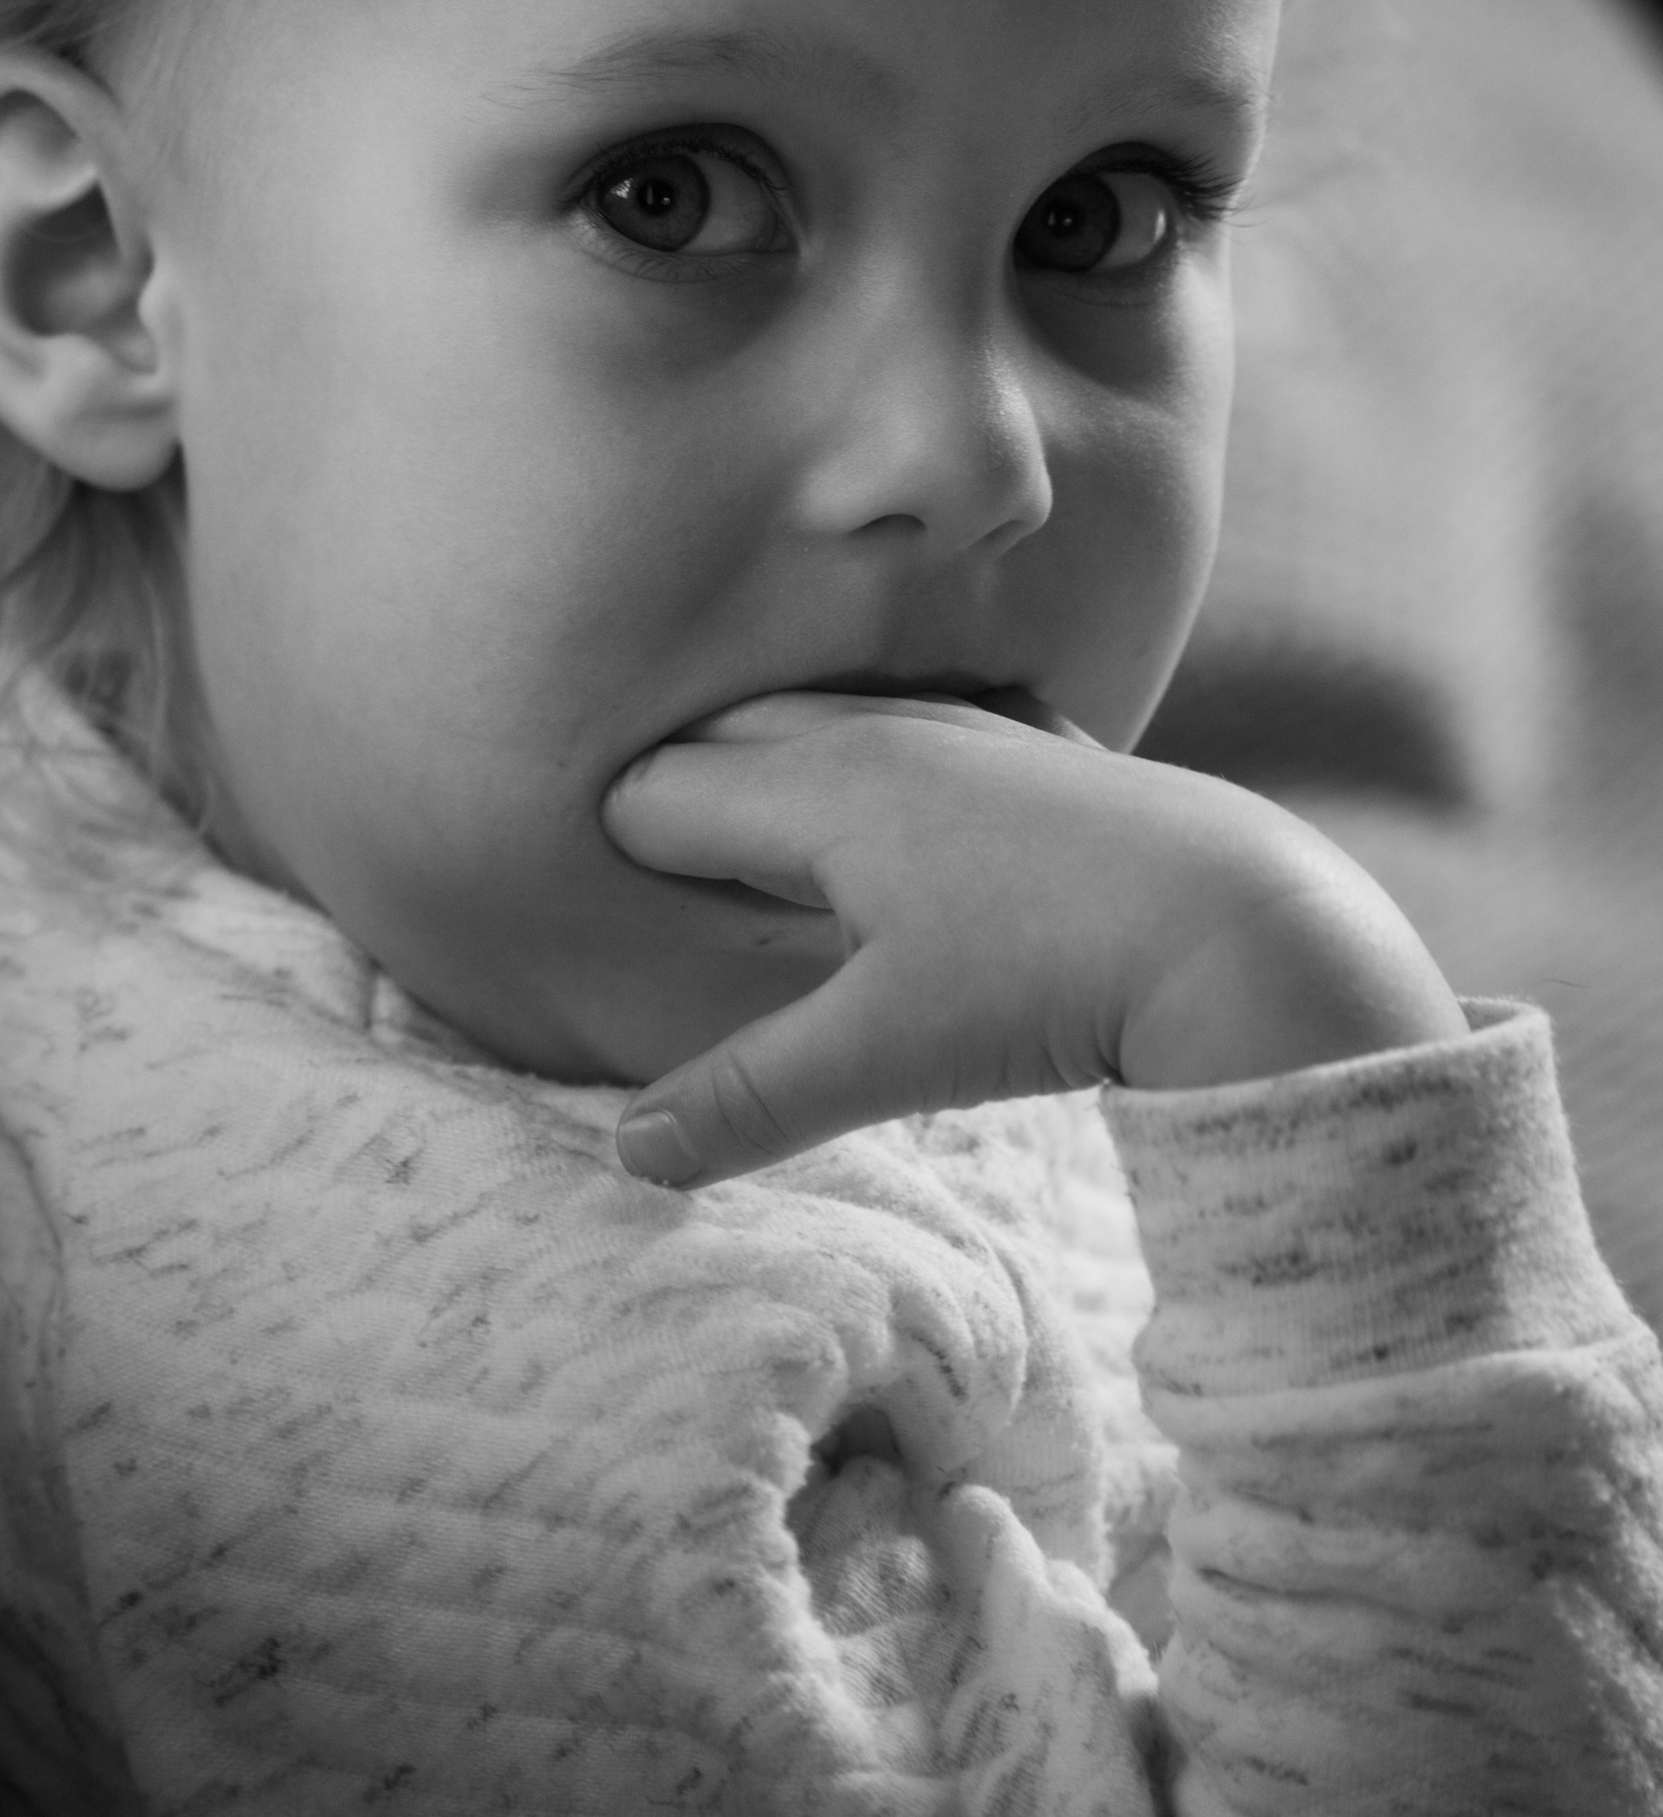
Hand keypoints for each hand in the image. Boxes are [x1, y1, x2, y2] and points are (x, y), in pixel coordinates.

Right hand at [604, 692, 1465, 1184]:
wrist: (1243, 923)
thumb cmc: (1049, 978)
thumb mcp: (887, 1050)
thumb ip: (750, 1095)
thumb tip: (627, 1149)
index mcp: (817, 785)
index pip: (654, 796)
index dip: (627, 868)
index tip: (630, 936)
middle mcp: (879, 732)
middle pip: (723, 739)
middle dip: (686, 809)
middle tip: (684, 912)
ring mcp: (965, 728)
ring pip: (825, 721)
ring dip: (783, 779)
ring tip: (783, 874)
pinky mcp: (1040, 748)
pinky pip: (928, 726)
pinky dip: (891, 763)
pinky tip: (924, 829)